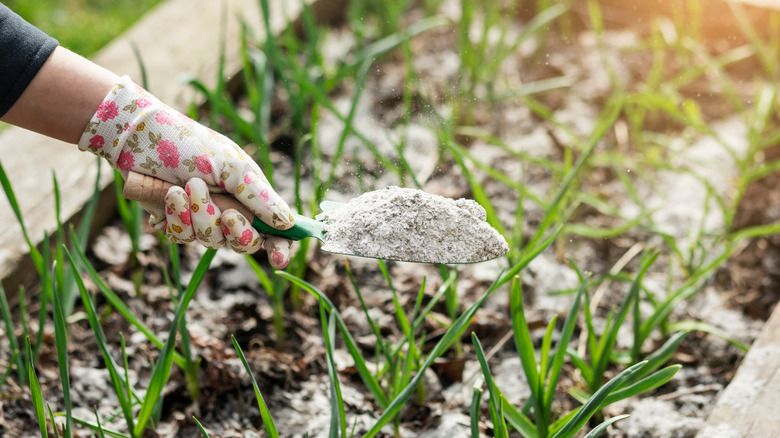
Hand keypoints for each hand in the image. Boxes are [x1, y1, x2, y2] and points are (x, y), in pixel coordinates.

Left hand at [78, 76, 293, 267]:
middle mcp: (231, 210)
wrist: (139, 138)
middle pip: (244, 244)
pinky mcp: (176, 223)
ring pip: (211, 242)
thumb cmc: (190, 144)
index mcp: (251, 195)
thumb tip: (288, 224)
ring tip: (185, 185)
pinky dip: (176, 218)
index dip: (280, 246)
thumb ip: (260, 196)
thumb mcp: (232, 166)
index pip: (275, 230)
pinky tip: (169, 195)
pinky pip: (182, 238)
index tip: (278, 257)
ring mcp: (203, 219)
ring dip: (199, 216)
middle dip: (236, 232)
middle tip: (228, 213)